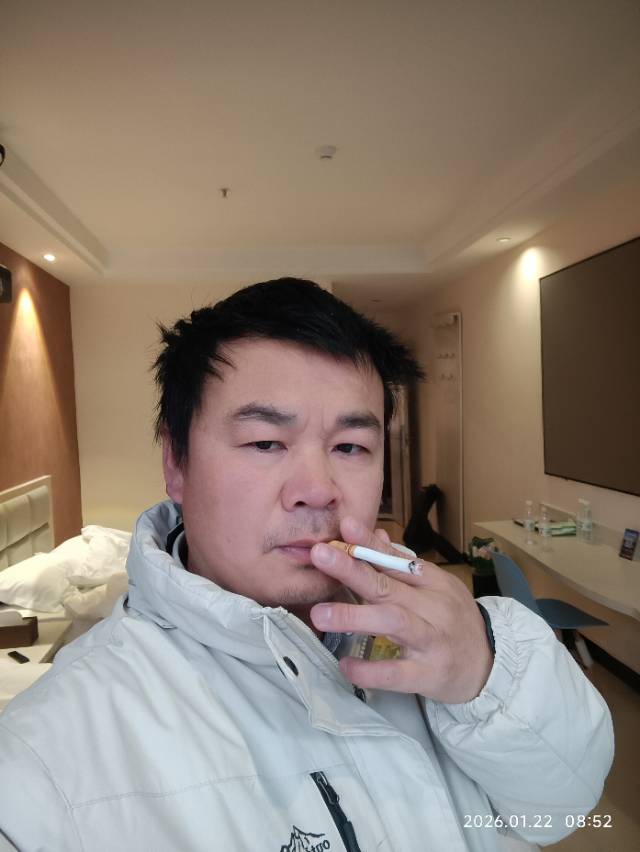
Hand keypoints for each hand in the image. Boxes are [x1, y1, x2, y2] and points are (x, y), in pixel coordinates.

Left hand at [309, 516, 493, 703]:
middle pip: (388, 585)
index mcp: (433, 583)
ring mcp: (432, 641)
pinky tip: (345, 665)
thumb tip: (373, 533)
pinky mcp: (429, 675)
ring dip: (354, 616)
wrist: (491, 666)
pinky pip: (397, 673)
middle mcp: (433, 608)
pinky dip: (370, 670)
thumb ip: (401, 564)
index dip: (369, 544)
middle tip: (320, 555)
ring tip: (320, 614)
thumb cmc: (454, 621)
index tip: (343, 526)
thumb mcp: (435, 588)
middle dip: (352, 569)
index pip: (396, 560)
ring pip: (393, 623)